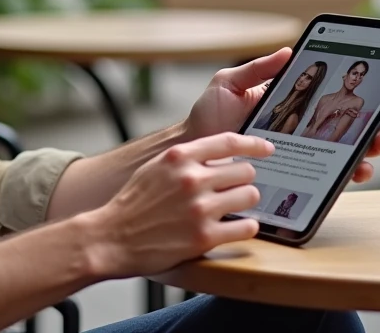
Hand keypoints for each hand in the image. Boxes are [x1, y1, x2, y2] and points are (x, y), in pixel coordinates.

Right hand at [83, 133, 272, 277]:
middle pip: (245, 170)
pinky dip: (245, 227)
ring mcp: (200, 208)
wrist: (112, 237)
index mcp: (179, 157)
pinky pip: (247, 227)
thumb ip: (185, 159)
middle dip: (243, 179)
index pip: (229, 141)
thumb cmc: (133, 203)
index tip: (267, 148)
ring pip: (250, 196)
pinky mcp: (205, 237)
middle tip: (235, 187)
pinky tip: (235, 227)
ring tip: (234, 208)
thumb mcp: (155, 168)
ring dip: (245, 202)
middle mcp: (192, 179)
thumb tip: (218, 155)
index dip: (254, 144)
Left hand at [183, 49, 379, 184]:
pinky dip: (349, 174)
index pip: (336, 93)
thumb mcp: (230, 84)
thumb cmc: (209, 117)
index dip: (364, 89)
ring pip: (349, 151)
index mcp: (294, 101)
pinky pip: (330, 177)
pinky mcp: (298, 176)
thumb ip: (258, 69)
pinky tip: (358, 169)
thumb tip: (289, 50)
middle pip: (353, 122)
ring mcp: (304, 153)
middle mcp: (305, 127)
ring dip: (372, 146)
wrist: (195, 154)